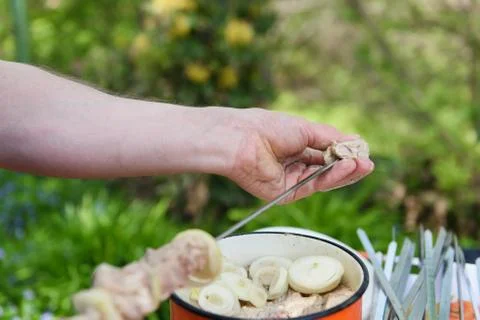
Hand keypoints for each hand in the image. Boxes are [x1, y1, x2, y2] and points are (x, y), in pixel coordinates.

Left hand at [220, 108, 373, 202]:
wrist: (243, 139)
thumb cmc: (268, 128)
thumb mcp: (306, 129)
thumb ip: (330, 138)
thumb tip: (355, 141)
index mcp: (295, 146)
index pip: (325, 154)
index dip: (344, 153)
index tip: (362, 150)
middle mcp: (294, 164)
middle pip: (327, 169)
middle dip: (349, 166)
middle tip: (368, 162)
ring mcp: (291, 180)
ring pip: (324, 180)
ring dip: (345, 172)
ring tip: (363, 165)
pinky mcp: (287, 193)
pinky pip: (314, 186)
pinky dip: (333, 177)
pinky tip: (347, 167)